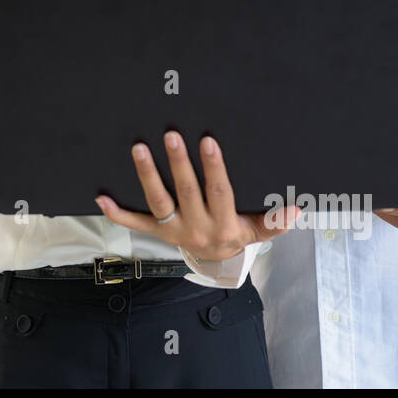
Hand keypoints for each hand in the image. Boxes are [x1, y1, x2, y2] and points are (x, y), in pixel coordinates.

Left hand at [94, 131, 299, 260]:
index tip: (208, 141)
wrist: (216, 262)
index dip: (213, 168)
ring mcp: (173, 230)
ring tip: (139, 149)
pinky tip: (101, 196)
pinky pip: (134, 223)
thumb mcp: (258, 232)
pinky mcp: (156, 231)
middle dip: (178, 163)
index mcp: (223, 225)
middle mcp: (195, 228)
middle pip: (185, 192)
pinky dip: (116, 212)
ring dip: (147, 175)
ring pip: (158, 202)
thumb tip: (295, 208)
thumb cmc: (237, 235)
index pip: (219, 192)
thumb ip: (275, 221)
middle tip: (171, 135)